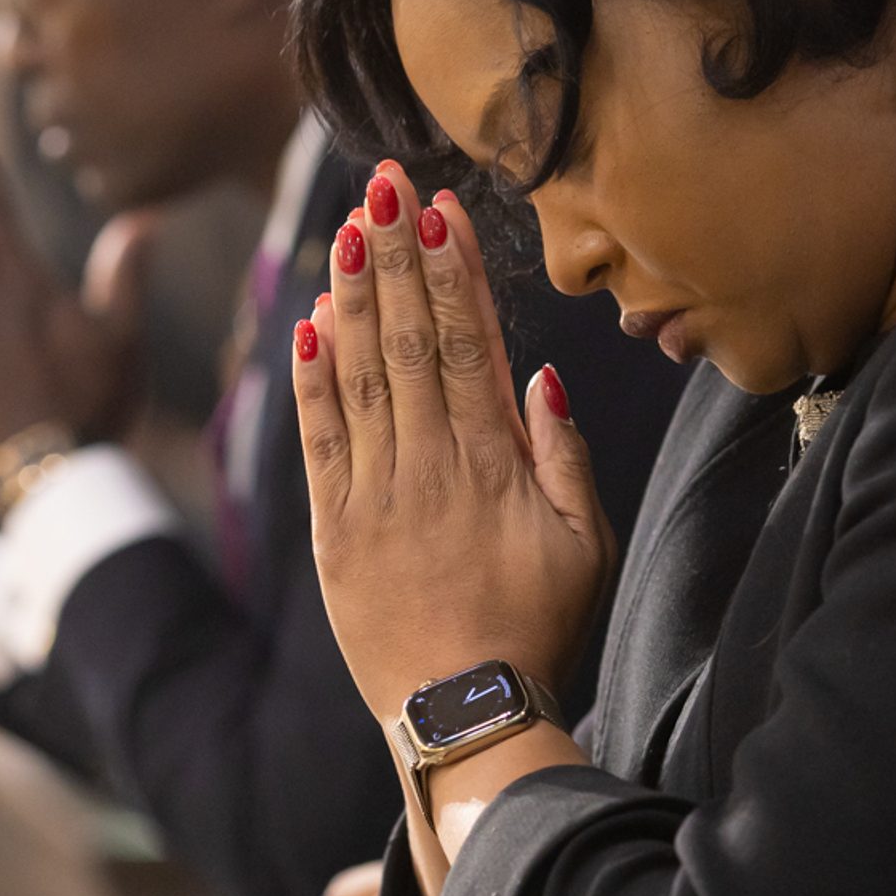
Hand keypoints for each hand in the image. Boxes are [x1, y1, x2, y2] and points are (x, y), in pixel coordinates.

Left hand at [292, 168, 615, 723]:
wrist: (462, 714)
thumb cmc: (536, 630)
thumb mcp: (585, 547)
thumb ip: (564, 456)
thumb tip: (542, 374)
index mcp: (492, 464)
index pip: (469, 344)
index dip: (452, 271)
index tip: (439, 209)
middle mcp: (427, 465)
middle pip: (411, 340)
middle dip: (398, 255)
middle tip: (385, 182)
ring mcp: (372, 494)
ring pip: (360, 373)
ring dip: (355, 294)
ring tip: (350, 227)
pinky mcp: (333, 528)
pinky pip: (318, 435)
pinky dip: (312, 375)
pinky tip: (309, 319)